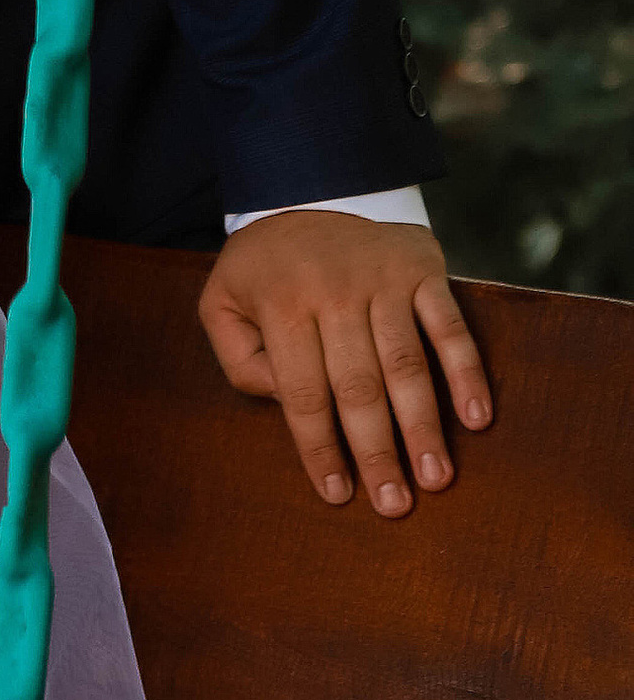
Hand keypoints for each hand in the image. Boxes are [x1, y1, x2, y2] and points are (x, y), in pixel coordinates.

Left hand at [198, 210, 491, 516]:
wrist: (308, 194)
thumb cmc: (264, 269)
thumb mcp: (224, 303)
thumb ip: (240, 360)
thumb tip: (289, 407)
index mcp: (281, 303)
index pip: (304, 392)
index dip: (321, 448)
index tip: (338, 495)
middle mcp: (332, 289)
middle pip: (358, 386)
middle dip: (377, 451)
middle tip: (395, 505)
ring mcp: (380, 276)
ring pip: (405, 362)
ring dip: (424, 425)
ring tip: (436, 478)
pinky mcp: (419, 267)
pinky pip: (448, 325)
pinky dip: (466, 371)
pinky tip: (476, 417)